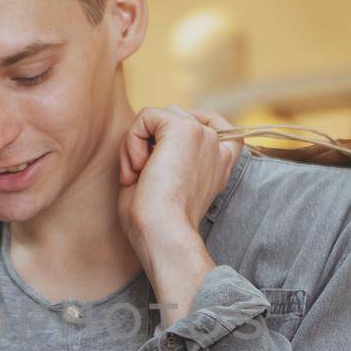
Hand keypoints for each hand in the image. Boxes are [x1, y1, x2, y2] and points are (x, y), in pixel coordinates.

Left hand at [116, 105, 240, 253]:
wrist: (162, 234)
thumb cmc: (154, 222)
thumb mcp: (163, 183)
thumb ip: (163, 155)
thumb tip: (143, 137)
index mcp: (218, 163)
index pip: (213, 123)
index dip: (179, 127)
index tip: (156, 157)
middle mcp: (216, 146)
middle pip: (172, 118)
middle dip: (147, 142)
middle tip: (139, 177)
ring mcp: (204, 135)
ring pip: (157, 117)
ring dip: (136, 143)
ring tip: (137, 174)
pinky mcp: (185, 128)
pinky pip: (147, 116)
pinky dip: (131, 140)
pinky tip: (137, 168)